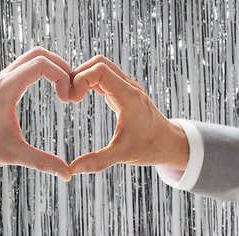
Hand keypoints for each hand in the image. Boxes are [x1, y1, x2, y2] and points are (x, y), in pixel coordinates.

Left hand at [0, 47, 71, 180]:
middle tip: (70, 88)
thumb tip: (66, 174)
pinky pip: (25, 67)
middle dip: (60, 67)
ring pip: (31, 58)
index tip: (67, 99)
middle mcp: (2, 79)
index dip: (61, 76)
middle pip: (38, 54)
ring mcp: (1, 79)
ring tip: (64, 88)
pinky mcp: (1, 84)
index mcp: (5, 90)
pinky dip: (42, 71)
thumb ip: (41, 162)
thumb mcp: (12, 155)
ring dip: (51, 68)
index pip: (40, 64)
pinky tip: (50, 88)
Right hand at [69, 55, 188, 174]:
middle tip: (69, 96)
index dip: (81, 80)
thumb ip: (97, 162)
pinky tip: (82, 96)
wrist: (169, 143)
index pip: (100, 70)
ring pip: (102, 67)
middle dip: (79, 74)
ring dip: (84, 76)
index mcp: (129, 97)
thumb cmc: (149, 148)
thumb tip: (72, 170)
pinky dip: (91, 81)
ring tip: (73, 95)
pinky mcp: (125, 91)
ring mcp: (128, 87)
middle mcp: (129, 87)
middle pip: (99, 63)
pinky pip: (105, 76)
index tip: (72, 100)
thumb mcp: (122, 155)